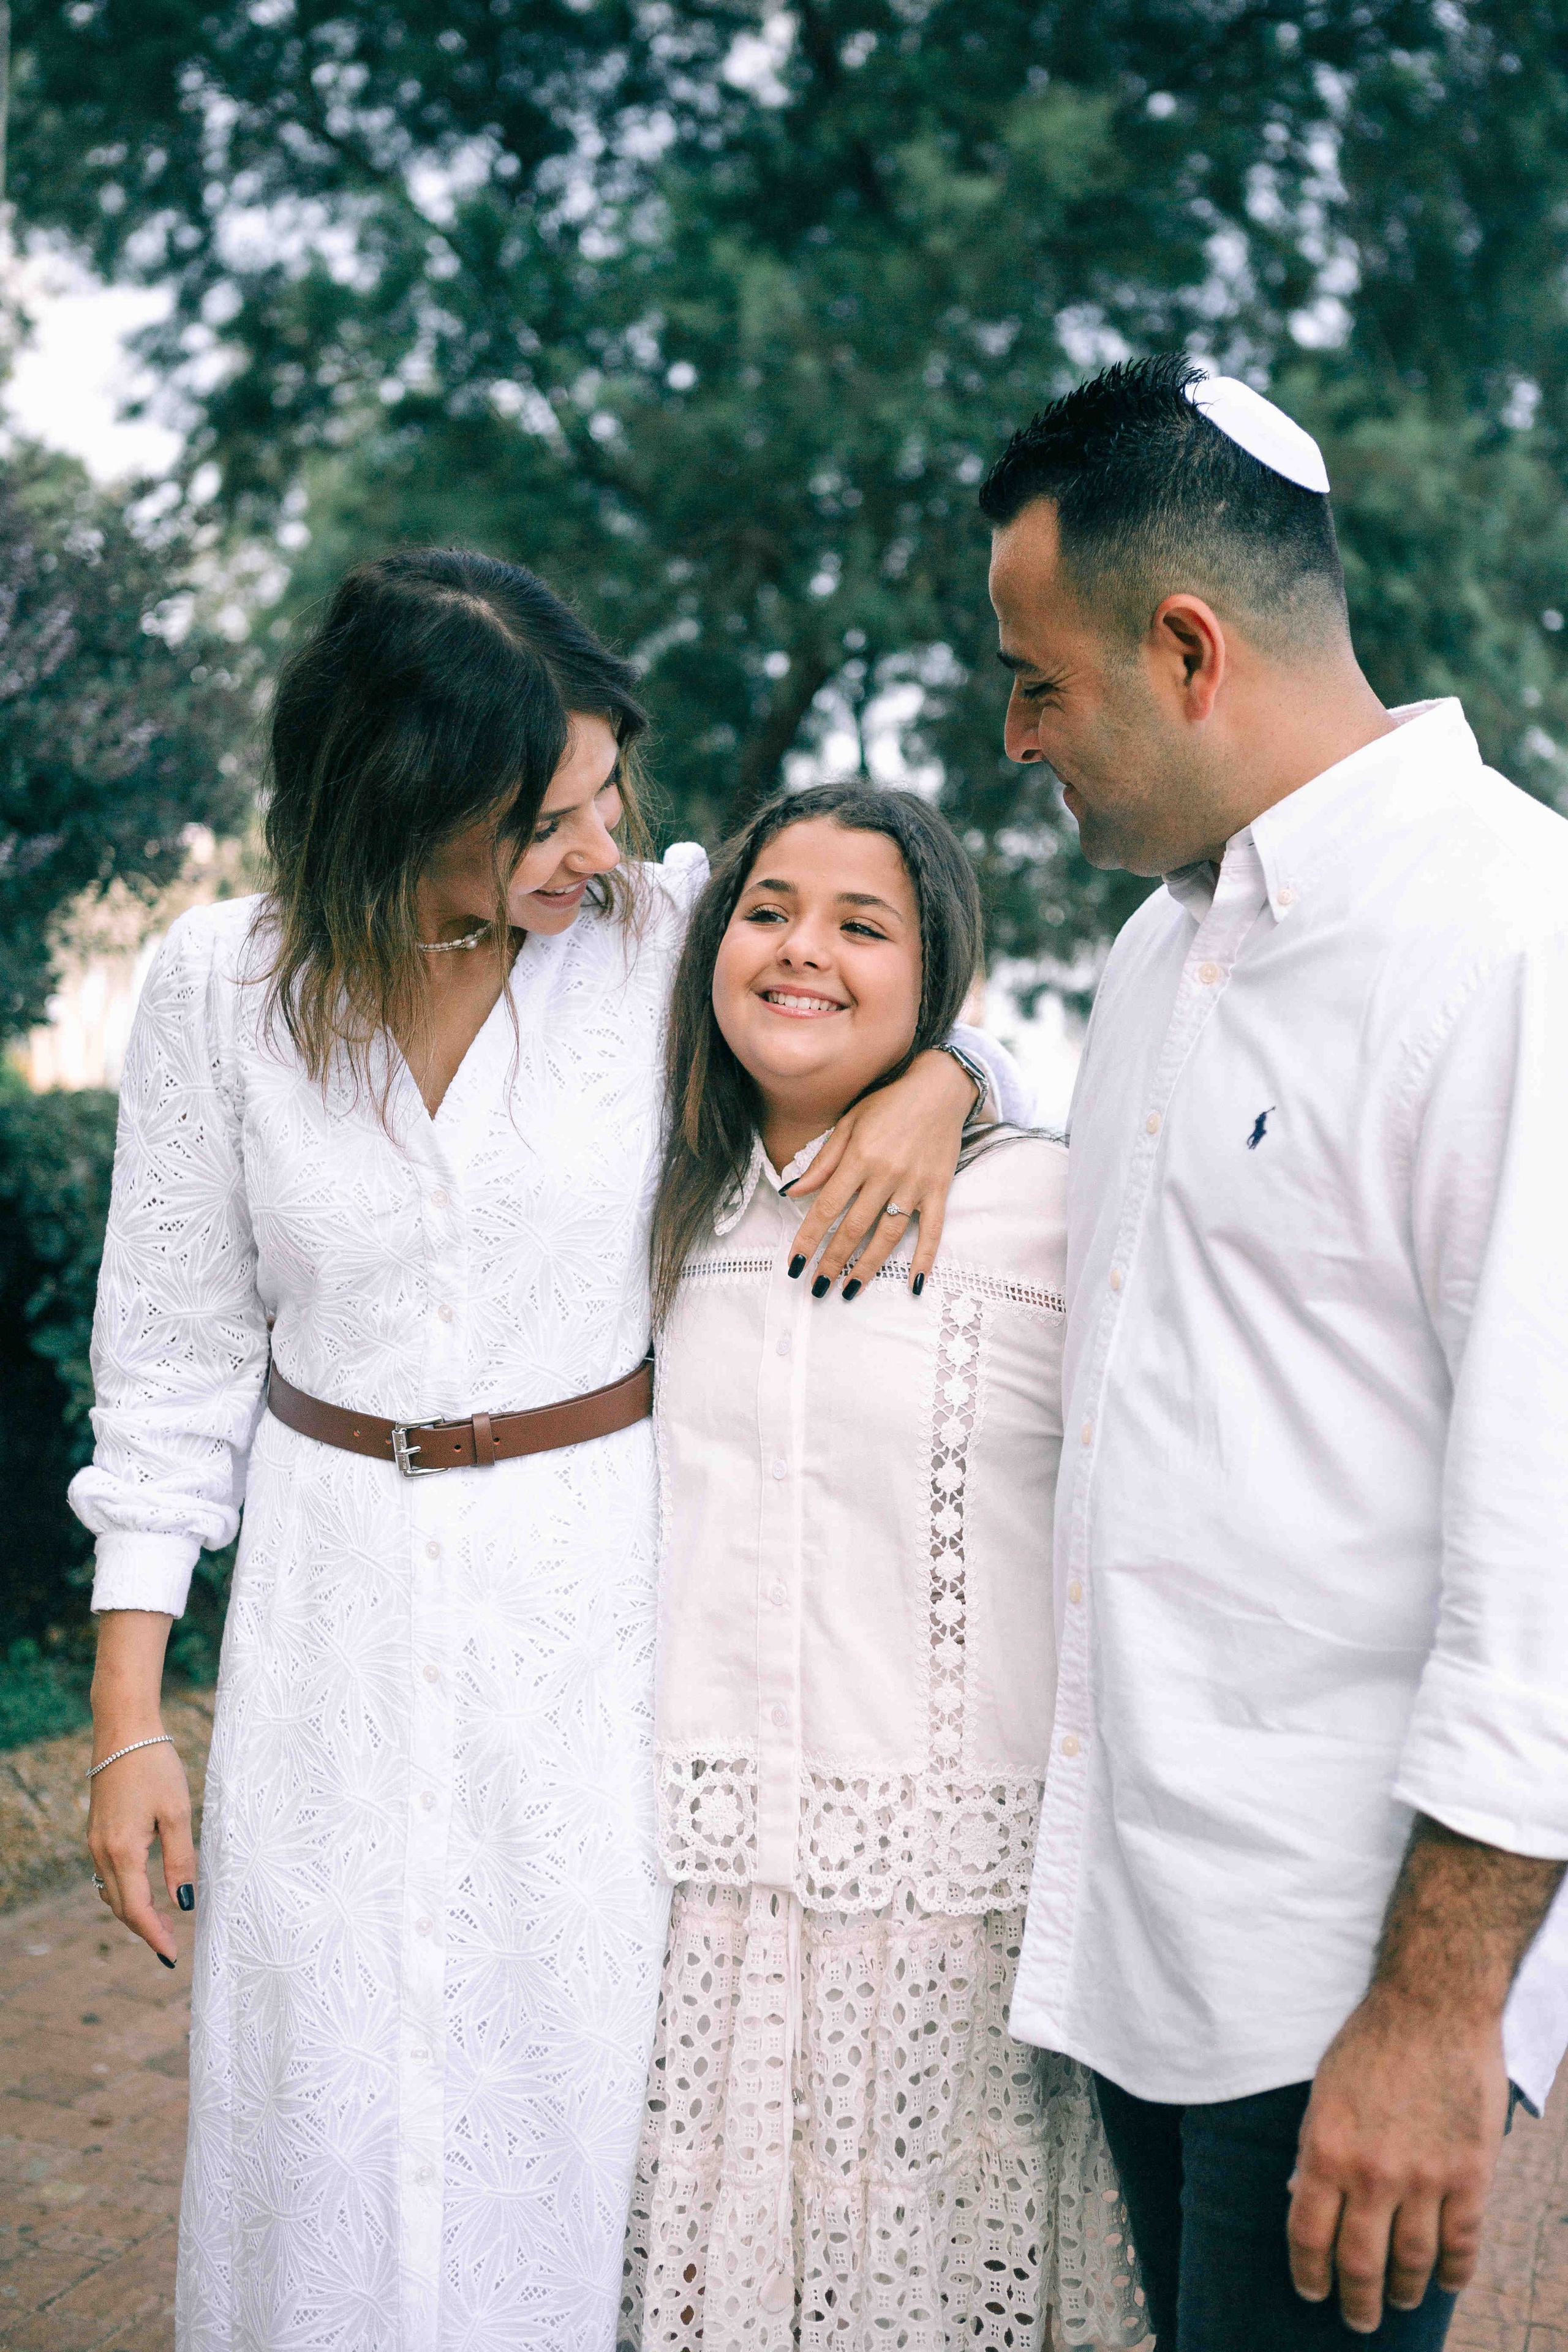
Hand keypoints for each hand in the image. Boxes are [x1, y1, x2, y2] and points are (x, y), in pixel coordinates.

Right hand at [86, 1736, 196, 1968]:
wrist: (124, 1733)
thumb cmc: (155, 1767)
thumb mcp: (177, 1814)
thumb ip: (180, 1861)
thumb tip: (184, 1903)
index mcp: (123, 1851)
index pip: (136, 1909)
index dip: (154, 1936)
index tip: (172, 1956)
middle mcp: (102, 1852)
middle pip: (120, 1907)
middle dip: (144, 1929)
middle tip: (171, 1946)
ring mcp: (95, 1843)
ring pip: (110, 1892)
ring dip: (133, 1912)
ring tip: (161, 1923)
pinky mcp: (97, 1833)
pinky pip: (107, 1875)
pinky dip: (124, 1891)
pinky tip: (143, 1891)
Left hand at [784, 1047, 976, 1294]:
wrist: (940, 1087)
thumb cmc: (889, 1103)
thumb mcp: (849, 1122)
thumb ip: (822, 1161)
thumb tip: (792, 1192)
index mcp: (859, 1158)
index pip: (827, 1208)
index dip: (808, 1239)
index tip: (795, 1264)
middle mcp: (886, 1175)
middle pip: (854, 1228)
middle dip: (833, 1262)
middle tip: (818, 1288)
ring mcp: (915, 1185)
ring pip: (888, 1235)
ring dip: (868, 1267)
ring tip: (850, 1291)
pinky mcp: (939, 1190)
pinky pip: (932, 1230)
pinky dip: (924, 1258)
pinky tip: (914, 1284)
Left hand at [1287, 1983, 1507, 2331]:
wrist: (1432, 2007)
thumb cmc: (1369, 2043)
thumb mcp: (1322, 2092)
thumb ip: (1314, 2149)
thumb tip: (1299, 2199)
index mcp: (1325, 2149)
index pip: (1308, 2235)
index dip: (1308, 2274)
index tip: (1312, 2291)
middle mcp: (1372, 2173)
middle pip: (1360, 2263)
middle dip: (1356, 2301)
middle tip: (1356, 2319)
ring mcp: (1424, 2178)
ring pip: (1412, 2261)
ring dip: (1402, 2291)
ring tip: (1397, 2301)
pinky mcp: (1469, 2174)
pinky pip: (1463, 2242)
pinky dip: (1455, 2272)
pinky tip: (1447, 2282)